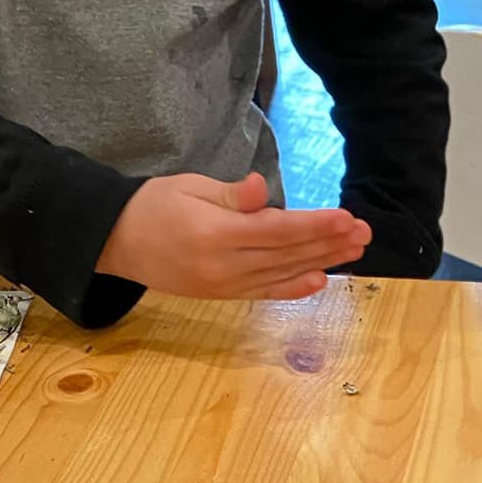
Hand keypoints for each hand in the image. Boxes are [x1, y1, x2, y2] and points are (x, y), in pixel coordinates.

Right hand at [97, 173, 368, 298]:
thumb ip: (232, 196)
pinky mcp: (223, 295)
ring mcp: (225, 284)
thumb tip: (263, 189)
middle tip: (365, 233)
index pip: (278, 230)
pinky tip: (320, 280)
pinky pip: (266, 292)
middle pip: (288, 254)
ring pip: (283, 274)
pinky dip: (294, 288)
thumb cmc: (154, 205)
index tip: (346, 218)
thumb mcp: (189, 188)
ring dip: (322, 262)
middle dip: (329, 243)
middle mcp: (225, 265)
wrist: (116, 242)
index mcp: (216, 233)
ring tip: (354, 251)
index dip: (315, 225)